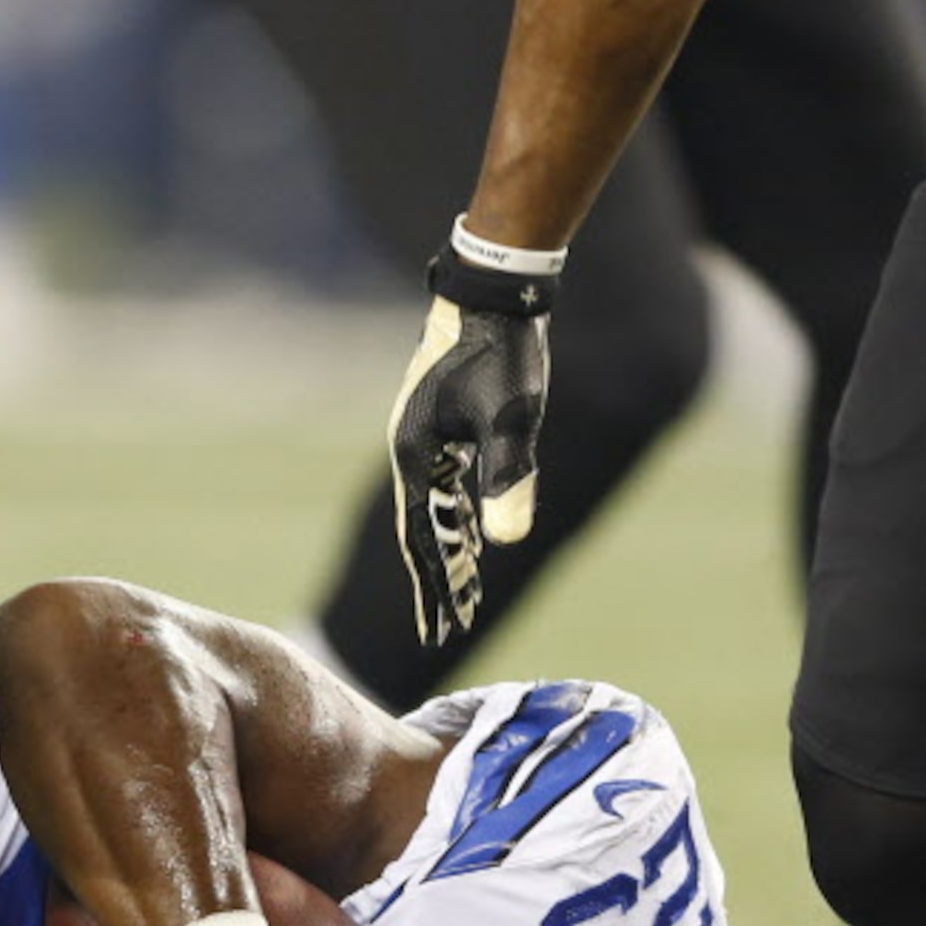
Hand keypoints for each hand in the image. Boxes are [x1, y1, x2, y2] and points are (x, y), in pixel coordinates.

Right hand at [386, 242, 559, 646]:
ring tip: (465, 593)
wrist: (493, 293)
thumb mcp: (511, 420)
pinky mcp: (445, 427)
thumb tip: (509, 544)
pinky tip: (476, 535)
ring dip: (452, 552)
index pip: (423, 541)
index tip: (443, 633)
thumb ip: (508, 481)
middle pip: (424, 533)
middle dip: (439, 583)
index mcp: (416, 458)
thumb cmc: (502, 353)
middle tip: (451, 631)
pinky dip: (461, 518)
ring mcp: (426, 440)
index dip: (434, 591)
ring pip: (438, 512)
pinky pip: (449, 487)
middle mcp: (413, 454)